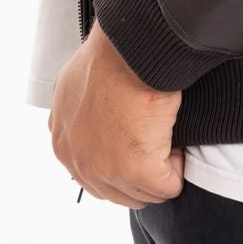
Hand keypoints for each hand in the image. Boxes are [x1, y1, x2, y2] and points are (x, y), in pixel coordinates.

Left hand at [48, 19, 184, 208]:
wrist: (128, 49)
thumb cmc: (109, 56)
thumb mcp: (74, 85)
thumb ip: (77, 113)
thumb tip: (91, 121)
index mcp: (63, 143)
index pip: (95, 177)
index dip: (124, 162)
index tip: (139, 142)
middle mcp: (79, 162)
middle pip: (119, 192)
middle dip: (143, 175)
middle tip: (158, 146)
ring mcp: (105, 170)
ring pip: (144, 194)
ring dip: (162, 172)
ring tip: (168, 142)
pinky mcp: (136, 170)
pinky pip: (168, 187)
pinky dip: (179, 169)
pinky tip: (177, 143)